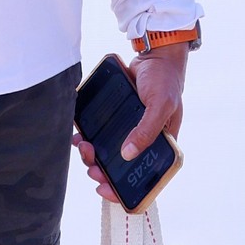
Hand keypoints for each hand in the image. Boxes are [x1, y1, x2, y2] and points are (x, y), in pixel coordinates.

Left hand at [74, 46, 187, 203]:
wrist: (155, 55)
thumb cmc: (165, 80)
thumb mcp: (161, 106)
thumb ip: (147, 130)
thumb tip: (128, 153)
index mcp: (160, 145)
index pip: (142, 177)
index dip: (121, 189)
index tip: (102, 189)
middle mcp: (144, 141)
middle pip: (119, 167)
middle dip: (101, 170)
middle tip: (90, 164)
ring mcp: (129, 131)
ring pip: (107, 152)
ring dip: (92, 154)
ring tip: (83, 145)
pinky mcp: (116, 119)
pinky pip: (100, 133)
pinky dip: (88, 136)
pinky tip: (79, 134)